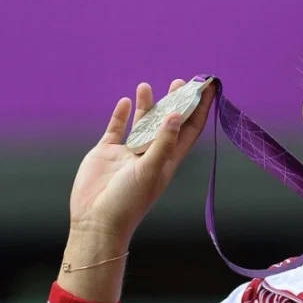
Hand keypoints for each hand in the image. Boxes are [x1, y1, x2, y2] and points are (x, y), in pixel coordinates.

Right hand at [68, 78, 215, 244]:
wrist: (96, 220)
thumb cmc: (129, 201)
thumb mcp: (151, 170)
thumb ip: (164, 142)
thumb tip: (178, 116)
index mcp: (168, 160)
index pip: (190, 130)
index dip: (199, 110)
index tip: (205, 90)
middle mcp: (151, 154)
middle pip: (168, 123)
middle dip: (175, 103)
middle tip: (180, 82)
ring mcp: (128, 153)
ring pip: (141, 123)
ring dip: (146, 105)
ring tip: (146, 85)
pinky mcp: (107, 153)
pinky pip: (116, 129)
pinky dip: (120, 115)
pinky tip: (124, 101)